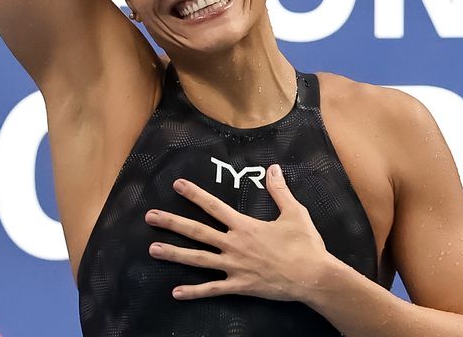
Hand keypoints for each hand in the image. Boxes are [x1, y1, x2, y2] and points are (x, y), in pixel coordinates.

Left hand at [144, 165, 341, 303]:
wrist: (313, 277)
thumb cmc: (305, 245)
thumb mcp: (294, 213)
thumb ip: (279, 190)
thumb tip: (273, 168)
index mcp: (245, 226)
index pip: (214, 207)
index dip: (194, 195)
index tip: (177, 186)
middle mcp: (234, 245)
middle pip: (197, 231)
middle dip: (171, 223)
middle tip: (149, 217)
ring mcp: (234, 266)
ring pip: (198, 259)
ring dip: (174, 254)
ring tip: (152, 249)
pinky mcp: (239, 286)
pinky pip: (212, 289)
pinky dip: (194, 292)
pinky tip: (175, 293)